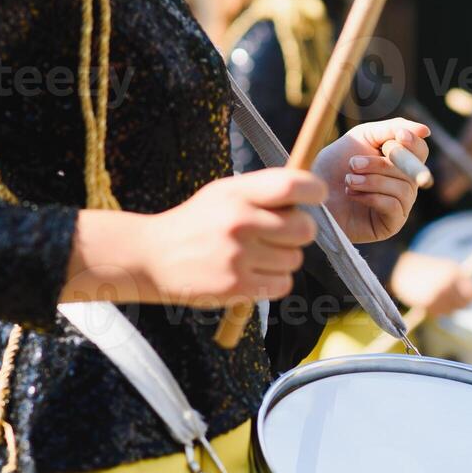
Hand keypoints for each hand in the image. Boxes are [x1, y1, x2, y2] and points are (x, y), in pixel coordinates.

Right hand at [131, 169, 323, 306]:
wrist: (152, 257)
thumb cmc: (197, 223)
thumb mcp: (222, 194)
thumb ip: (262, 192)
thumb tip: (309, 195)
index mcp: (236, 194)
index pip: (291, 185)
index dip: (314, 190)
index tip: (318, 195)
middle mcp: (238, 223)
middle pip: (304, 228)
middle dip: (300, 232)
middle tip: (281, 233)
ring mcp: (238, 257)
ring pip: (295, 259)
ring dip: (284, 259)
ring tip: (258, 255)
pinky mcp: (237, 287)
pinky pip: (283, 285)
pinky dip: (275, 281)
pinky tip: (255, 274)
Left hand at [314, 118, 429, 243]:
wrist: (313, 193)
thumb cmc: (335, 165)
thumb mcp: (362, 138)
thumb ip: (391, 129)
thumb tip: (426, 131)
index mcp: (400, 162)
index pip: (420, 151)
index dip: (413, 143)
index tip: (398, 137)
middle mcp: (405, 184)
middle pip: (411, 170)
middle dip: (379, 164)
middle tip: (352, 164)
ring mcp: (400, 205)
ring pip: (403, 188)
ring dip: (372, 181)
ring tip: (348, 181)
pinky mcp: (391, 224)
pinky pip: (394, 206)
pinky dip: (371, 197)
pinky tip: (352, 194)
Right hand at [390, 252, 471, 316]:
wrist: (400, 270)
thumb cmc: (428, 268)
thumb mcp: (448, 268)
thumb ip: (466, 281)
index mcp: (454, 273)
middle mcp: (448, 284)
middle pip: (464, 304)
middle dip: (461, 303)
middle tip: (451, 297)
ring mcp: (438, 295)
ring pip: (453, 311)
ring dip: (448, 307)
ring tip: (439, 296)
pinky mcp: (428, 304)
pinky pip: (440, 313)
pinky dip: (438, 310)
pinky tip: (431, 300)